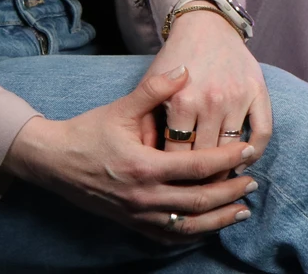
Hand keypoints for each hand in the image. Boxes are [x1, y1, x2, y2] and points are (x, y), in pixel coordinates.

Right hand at [1, 66, 256, 242]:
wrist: (55, 162)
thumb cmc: (88, 131)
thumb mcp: (121, 107)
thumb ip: (154, 89)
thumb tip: (183, 70)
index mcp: (144, 166)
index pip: (197, 166)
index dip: (226, 160)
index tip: (247, 152)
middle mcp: (144, 197)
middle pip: (199, 201)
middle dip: (230, 192)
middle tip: (253, 182)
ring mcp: (139, 215)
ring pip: (189, 225)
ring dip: (218, 218)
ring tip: (241, 210)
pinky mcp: (132, 224)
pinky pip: (170, 237)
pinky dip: (194, 232)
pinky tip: (208, 225)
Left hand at [148, 7, 271, 174]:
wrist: (205, 24)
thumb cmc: (175, 56)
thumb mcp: (154, 82)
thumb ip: (149, 117)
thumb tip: (146, 157)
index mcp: (181, 100)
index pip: (178, 155)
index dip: (175, 175)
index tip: (174, 185)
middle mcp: (210, 101)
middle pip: (208, 158)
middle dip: (202, 179)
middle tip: (198, 191)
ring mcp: (237, 97)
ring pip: (235, 150)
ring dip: (229, 170)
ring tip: (221, 181)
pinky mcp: (258, 92)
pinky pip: (264, 133)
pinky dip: (256, 152)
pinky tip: (246, 159)